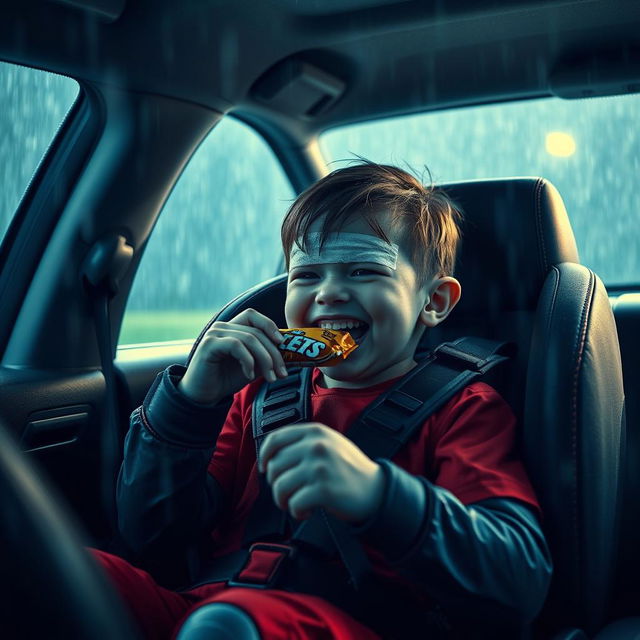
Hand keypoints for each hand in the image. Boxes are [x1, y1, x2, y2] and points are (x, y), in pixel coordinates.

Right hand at [178, 308, 287, 404]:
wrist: (203, 396)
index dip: (269, 325)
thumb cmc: (226, 379)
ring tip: (270, 377)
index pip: (253, 316)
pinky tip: (249, 375)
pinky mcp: (209, 344)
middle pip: (256, 331)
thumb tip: (290, 355)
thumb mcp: (252, 366)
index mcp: (232, 328)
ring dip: (264, 359)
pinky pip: (236, 345)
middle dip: (274, 353)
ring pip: (249, 338)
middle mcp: (223, 327)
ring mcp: (215, 333)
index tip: (282, 343)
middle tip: (281, 372)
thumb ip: (266, 357)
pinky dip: (248, 361)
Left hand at [259, 423, 385, 523]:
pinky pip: (294, 504)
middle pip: (274, 466)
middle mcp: (316, 445)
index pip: (275, 438)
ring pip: (280, 486)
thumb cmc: (348, 468)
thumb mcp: (328, 442)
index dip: (264, 456)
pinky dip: (297, 512)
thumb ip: (303, 442)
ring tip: (296, 502)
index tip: (265, 468)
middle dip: (276, 484)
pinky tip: (307, 511)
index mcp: (315, 431)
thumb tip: (270, 455)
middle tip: (289, 492)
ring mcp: (319, 466)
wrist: (376, 489)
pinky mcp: (324, 489)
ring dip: (284, 501)